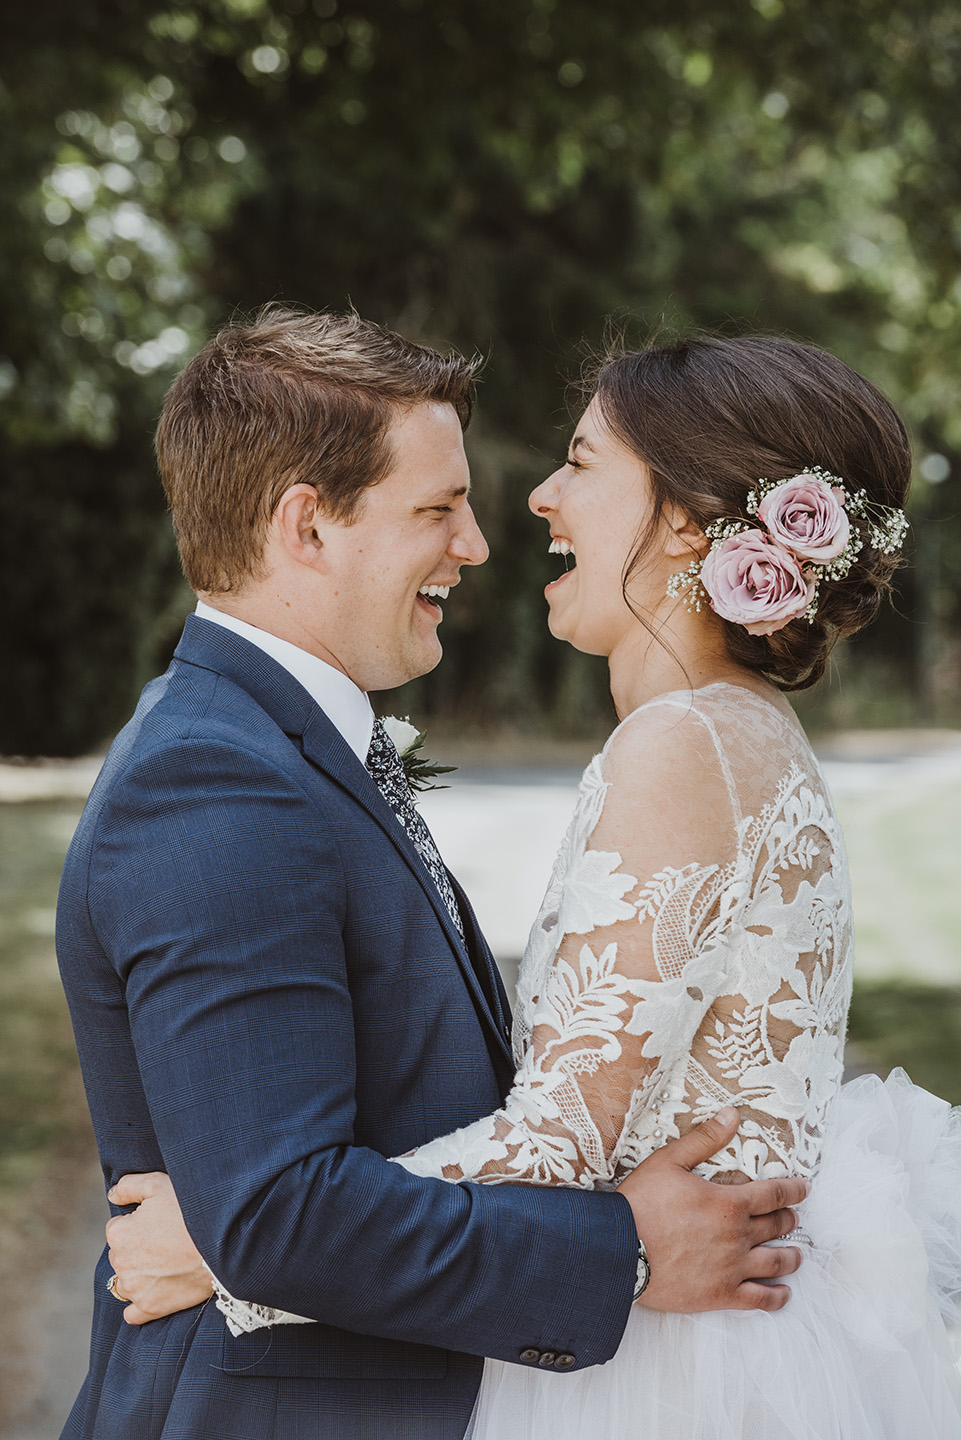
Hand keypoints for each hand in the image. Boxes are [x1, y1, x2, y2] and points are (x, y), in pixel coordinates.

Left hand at [105, 1172, 212, 1324]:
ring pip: (125, 1282)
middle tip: (166, 1240)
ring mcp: (135, 1289)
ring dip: (138, 1275)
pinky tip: (153, 1293)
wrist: (222, 1242)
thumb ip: (129, 1186)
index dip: (138, 1222)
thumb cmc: (190, 1209)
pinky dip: (138, 1306)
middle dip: (137, 1248)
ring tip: (165, 1264)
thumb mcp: (159, 1184)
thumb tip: (112, 1196)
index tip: (158, 1221)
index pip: (117, 1227)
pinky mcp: (150, 1308)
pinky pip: (132, 1314)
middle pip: (121, 1255)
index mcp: (118, 1234)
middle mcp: (120, 1264)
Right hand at [616, 1107, 807, 1313]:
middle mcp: (738, 1236)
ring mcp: (732, 1269)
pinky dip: (776, 1297)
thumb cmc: (641, 1203)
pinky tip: (783, 1294)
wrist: (618, 1250)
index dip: (793, 1190)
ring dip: (791, 1257)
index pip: (774, 1194)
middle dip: (789, 1219)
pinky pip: (759, 1300)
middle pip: (777, 1226)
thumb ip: (704, 1139)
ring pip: (776, 1264)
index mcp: (729, 1203)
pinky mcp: (721, 1295)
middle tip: (793, 1217)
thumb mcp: (669, 1160)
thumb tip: (732, 1115)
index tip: (804, 1188)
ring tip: (796, 1255)